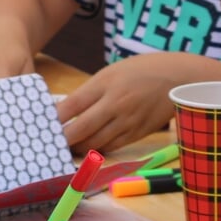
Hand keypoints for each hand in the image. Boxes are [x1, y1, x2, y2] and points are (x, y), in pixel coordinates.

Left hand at [56, 54, 178, 153]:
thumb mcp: (112, 72)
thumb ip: (91, 91)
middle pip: (81, 129)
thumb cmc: (142, 70)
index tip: (41, 125)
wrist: (178, 77)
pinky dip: (97, 150)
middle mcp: (115, 103)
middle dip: (62, 139)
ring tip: (65, 149)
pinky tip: (87, 150)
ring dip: (78, 148)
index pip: (72, 106)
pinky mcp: (137, 133)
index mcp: (105, 83)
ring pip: (95, 142)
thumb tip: (67, 110)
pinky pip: (112, 146)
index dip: (54, 119)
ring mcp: (127, 121)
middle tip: (49, 143)